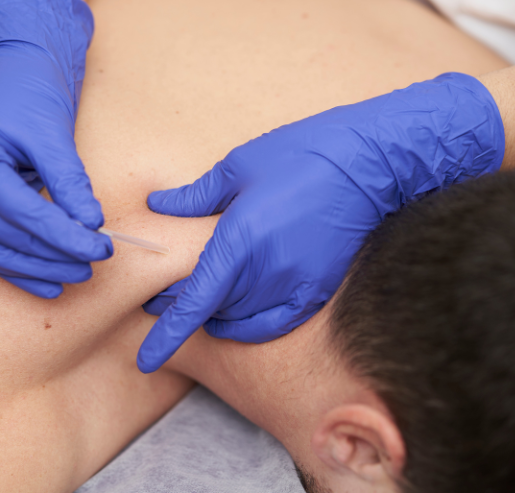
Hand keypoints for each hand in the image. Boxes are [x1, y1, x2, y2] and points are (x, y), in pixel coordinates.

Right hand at [0, 0, 111, 297]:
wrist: (14, 65)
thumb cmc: (30, 88)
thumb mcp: (53, 130)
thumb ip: (69, 180)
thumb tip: (91, 226)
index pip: (17, 208)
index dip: (61, 233)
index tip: (100, 246)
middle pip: (1, 233)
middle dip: (50, 254)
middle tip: (93, 263)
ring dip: (34, 266)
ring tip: (76, 274)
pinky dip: (18, 265)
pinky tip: (50, 281)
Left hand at [138, 73, 504, 371]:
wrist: (368, 163)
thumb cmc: (300, 156)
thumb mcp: (238, 167)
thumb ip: (195, 197)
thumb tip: (158, 206)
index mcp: (240, 239)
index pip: (196, 301)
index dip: (168, 332)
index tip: (146, 359)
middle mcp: (267, 270)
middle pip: (214, 309)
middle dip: (185, 303)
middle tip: (166, 290)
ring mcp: (295, 285)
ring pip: (241, 318)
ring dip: (217, 311)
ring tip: (205, 292)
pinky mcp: (317, 290)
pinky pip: (275, 323)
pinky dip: (251, 325)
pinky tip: (236, 315)